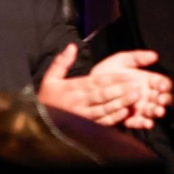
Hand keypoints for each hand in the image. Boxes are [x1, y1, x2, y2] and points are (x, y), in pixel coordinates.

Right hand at [39, 44, 163, 128]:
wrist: (36, 122)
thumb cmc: (46, 98)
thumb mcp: (50, 78)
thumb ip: (62, 62)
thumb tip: (72, 46)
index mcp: (72, 88)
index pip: (95, 82)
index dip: (113, 79)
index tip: (128, 75)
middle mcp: (78, 102)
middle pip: (102, 95)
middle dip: (120, 90)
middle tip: (137, 86)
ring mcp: (82, 116)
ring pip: (104, 108)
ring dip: (120, 103)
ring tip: (135, 98)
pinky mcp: (84, 127)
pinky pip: (100, 122)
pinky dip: (113, 118)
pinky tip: (125, 113)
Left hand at [90, 49, 172, 128]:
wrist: (89, 87)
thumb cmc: (107, 72)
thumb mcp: (121, 61)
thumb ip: (137, 57)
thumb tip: (155, 56)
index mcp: (148, 81)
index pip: (163, 84)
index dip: (165, 85)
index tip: (162, 86)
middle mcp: (146, 95)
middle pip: (162, 99)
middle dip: (164, 100)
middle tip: (161, 100)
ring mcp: (139, 108)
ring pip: (153, 111)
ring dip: (156, 112)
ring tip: (156, 112)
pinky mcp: (129, 118)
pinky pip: (139, 122)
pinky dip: (143, 124)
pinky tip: (146, 123)